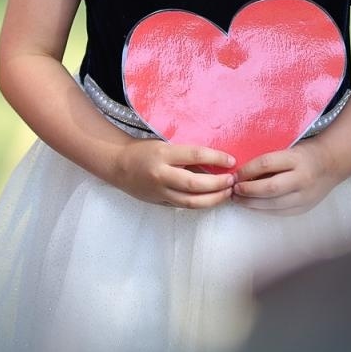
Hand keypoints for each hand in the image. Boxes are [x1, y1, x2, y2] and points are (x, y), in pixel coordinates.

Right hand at [108, 139, 236, 208]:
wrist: (118, 166)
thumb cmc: (143, 151)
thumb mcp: (164, 145)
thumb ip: (185, 154)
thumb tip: (215, 161)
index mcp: (163, 154)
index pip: (195, 155)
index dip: (216, 158)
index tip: (231, 160)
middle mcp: (161, 174)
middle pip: (195, 184)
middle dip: (218, 184)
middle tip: (232, 180)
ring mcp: (160, 192)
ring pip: (191, 201)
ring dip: (213, 199)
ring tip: (227, 193)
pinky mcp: (160, 203)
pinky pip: (184, 206)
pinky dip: (201, 204)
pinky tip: (213, 200)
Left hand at [232, 139, 340, 215]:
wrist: (331, 164)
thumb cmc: (304, 154)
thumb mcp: (288, 150)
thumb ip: (269, 161)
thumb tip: (241, 172)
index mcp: (297, 159)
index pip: (266, 164)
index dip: (247, 170)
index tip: (235, 174)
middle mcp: (302, 179)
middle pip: (269, 188)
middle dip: (247, 190)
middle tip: (233, 190)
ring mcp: (304, 196)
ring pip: (273, 204)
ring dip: (251, 203)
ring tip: (238, 199)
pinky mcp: (304, 208)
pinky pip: (279, 212)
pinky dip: (262, 209)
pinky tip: (252, 205)